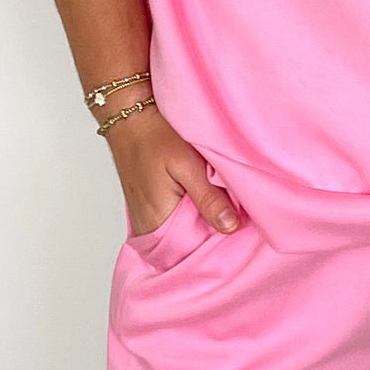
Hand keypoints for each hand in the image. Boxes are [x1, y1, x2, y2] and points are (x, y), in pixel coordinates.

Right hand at [104, 104, 241, 232]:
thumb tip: (231, 227)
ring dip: (202, 223)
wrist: (131, 117)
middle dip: (210, 235)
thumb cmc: (155, 137)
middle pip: (187, 245)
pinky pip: (174, 222)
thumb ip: (208, 198)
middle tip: (235, 218)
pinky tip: (204, 201)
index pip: (191, 251)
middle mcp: (149, 227)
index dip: (216, 244)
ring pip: (182, 233)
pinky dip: (190, 215)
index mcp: (157, 222)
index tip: (239, 233)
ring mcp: (147, 218)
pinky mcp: (150, 207)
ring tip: (222, 208)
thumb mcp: (187, 165)